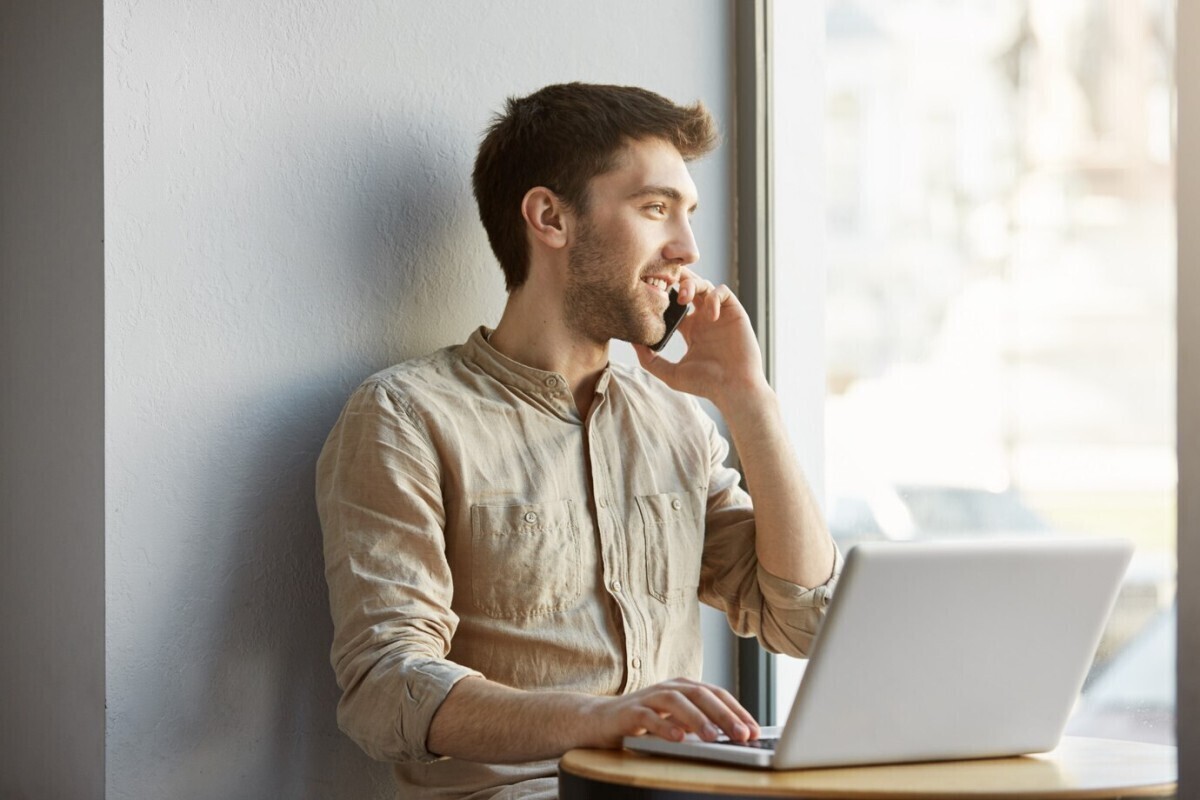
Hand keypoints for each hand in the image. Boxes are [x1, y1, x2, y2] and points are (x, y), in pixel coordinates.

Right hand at [586, 677, 760, 747]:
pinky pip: (649, 717)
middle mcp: (669, 688)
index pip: (717, 694)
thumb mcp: (676, 720)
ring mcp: (648, 697)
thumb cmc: (643, 721)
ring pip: (677, 702)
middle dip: (725, 715)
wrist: (599, 720)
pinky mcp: (630, 712)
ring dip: (698, 719)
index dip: (738, 710)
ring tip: (715, 737)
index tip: (755, 730)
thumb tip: (735, 737)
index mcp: (683, 687)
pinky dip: (665, 726)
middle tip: (743, 735)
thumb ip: (700, 724)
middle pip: (701, 695)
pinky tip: (678, 739)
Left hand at [633, 268, 767, 410]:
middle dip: (677, 280)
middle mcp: (704, 319)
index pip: (674, 303)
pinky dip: (714, 297)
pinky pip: (723, 292)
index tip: (651, 295)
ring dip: (692, 285)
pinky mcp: (734, 312)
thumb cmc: (706, 384)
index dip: (663, 296)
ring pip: (704, 284)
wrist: (734, 388)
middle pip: (688, 287)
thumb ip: (649, 360)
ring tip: (683, 297)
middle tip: (665, 283)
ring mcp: (719, 314)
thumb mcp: (671, 373)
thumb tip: (632, 342)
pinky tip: (710, 315)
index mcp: (690, 329)